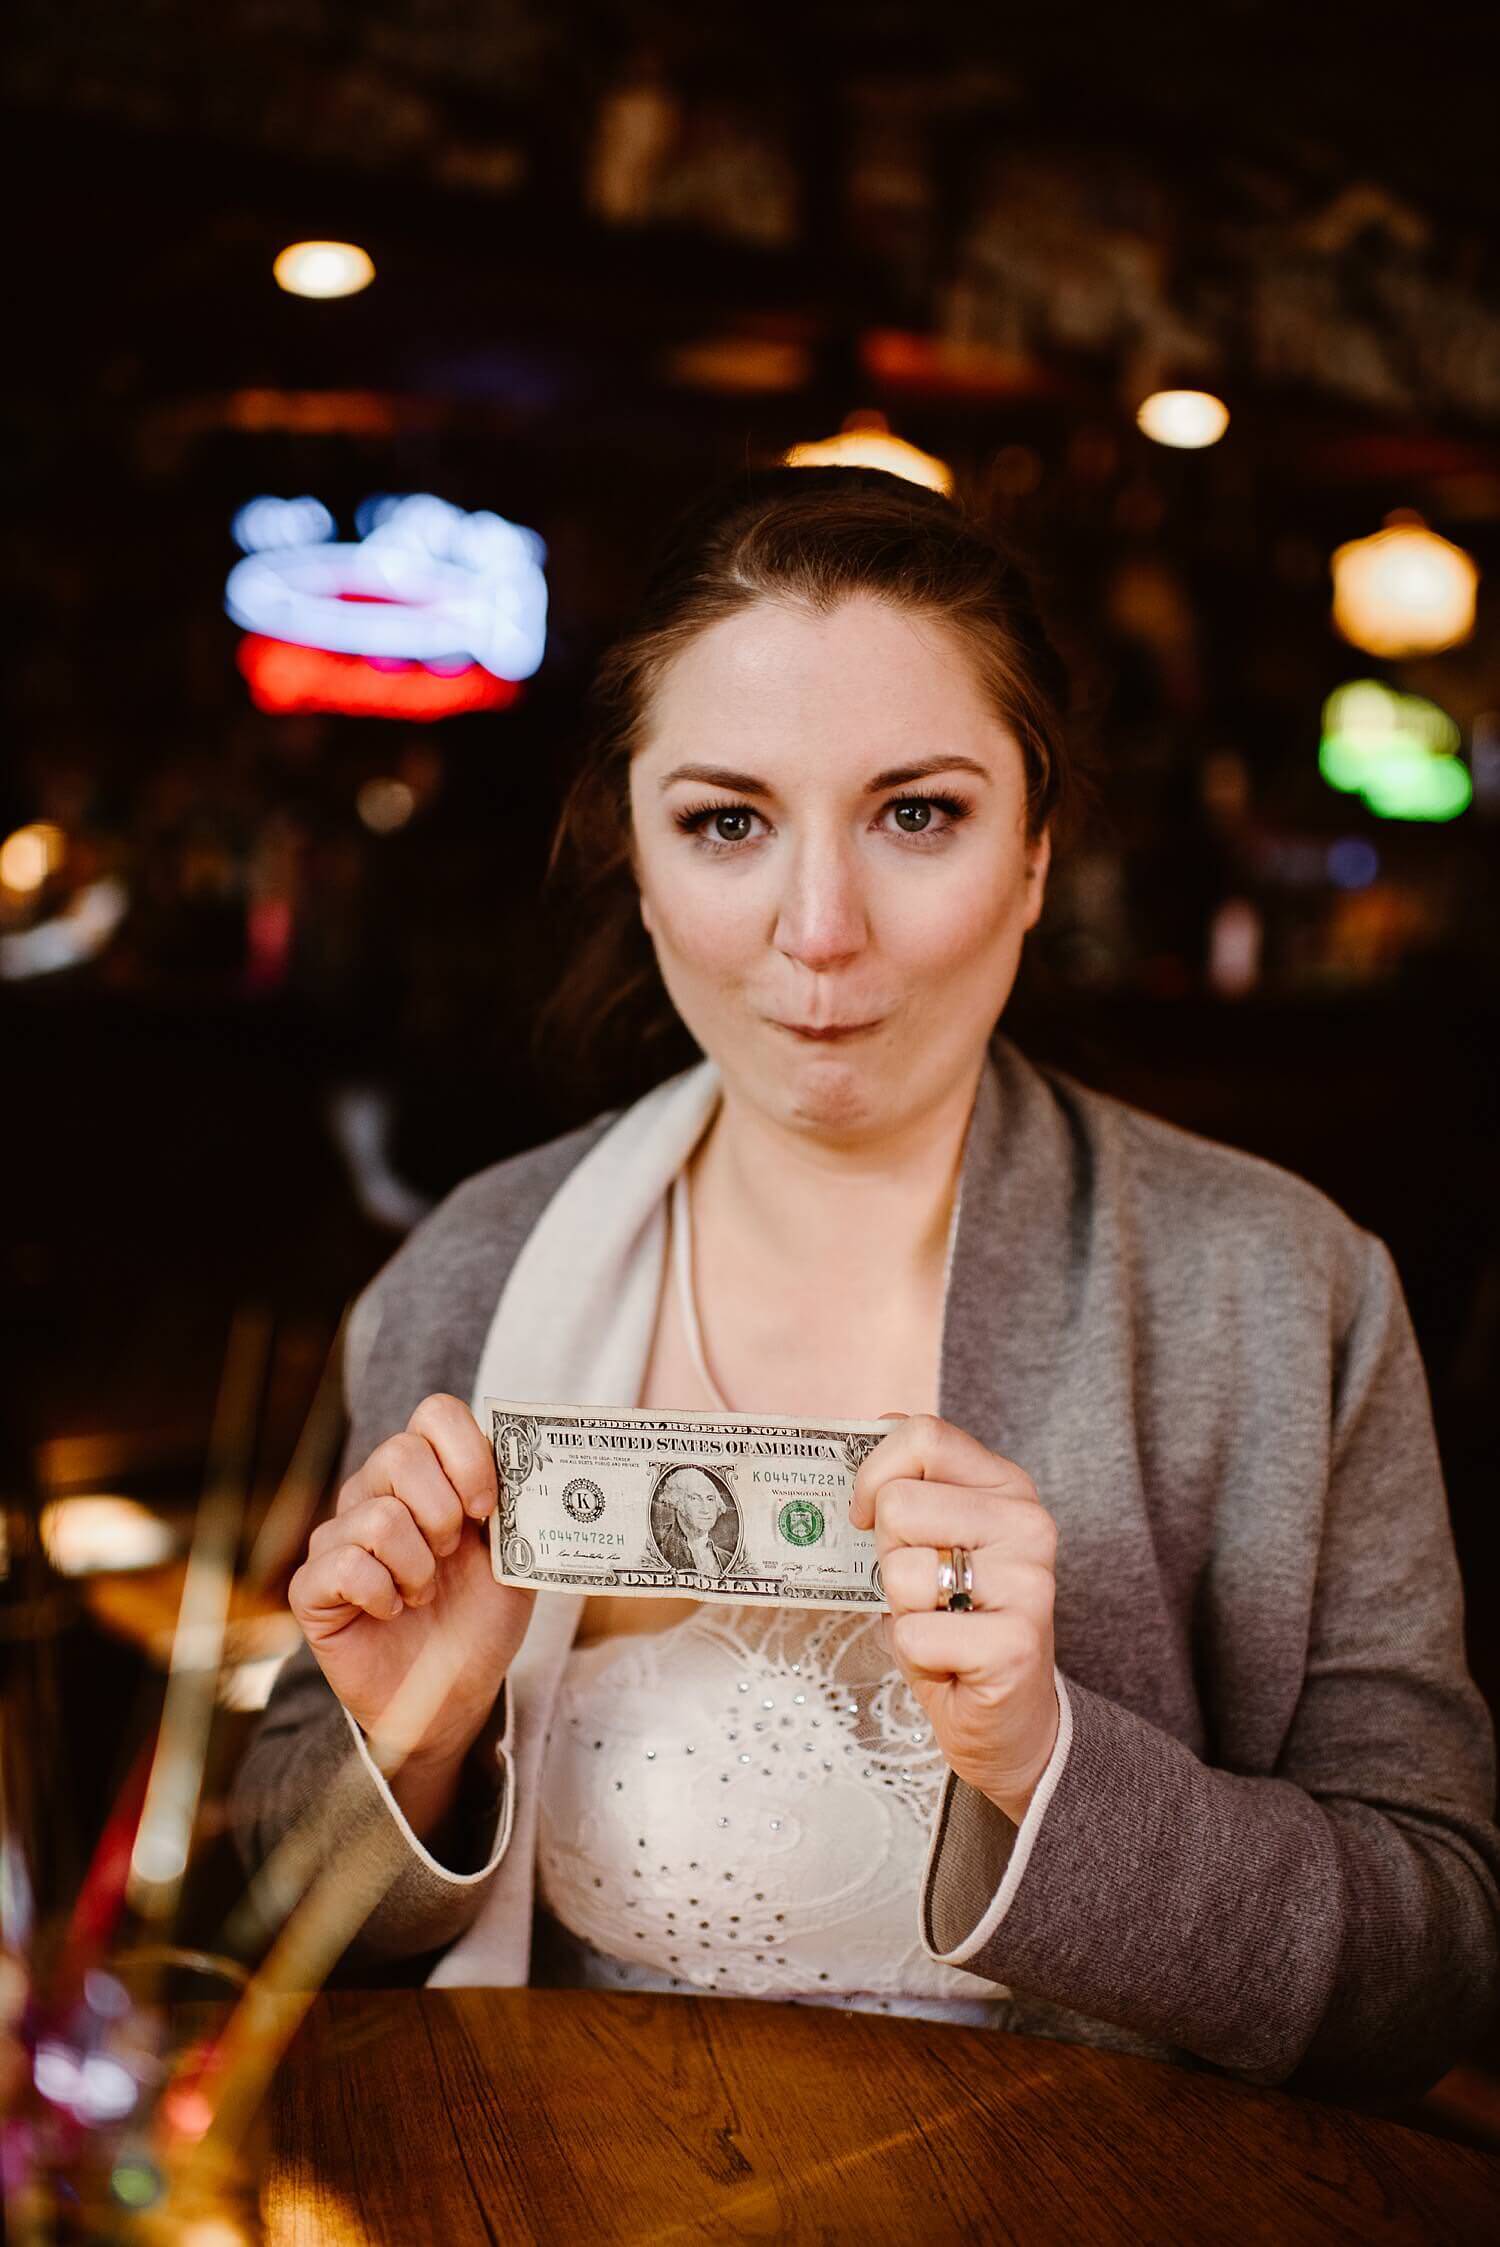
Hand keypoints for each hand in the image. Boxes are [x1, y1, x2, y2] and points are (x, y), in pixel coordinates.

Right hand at [290, 1394, 533, 1775]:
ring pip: (377, 1516)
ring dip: (418, 1567)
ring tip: (425, 1595)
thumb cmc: (479, 1617)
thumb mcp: (514, 1559)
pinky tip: (393, 1612)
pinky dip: (382, 1594)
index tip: (485, 1508)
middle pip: (399, 1453)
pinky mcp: (311, 1587)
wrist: (453, 1693)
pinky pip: (344, 1565)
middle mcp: (374, 1494)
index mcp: (427, 1476)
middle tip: (451, 1555)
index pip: (435, 1413)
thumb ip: (517, 1510)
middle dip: (442, 1511)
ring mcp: (337, 1538)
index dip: (467, 1453)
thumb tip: (528, 1466)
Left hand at [850, 1413, 1060, 1823]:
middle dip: (885, 1554)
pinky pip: (912, 1633)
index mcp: (1007, 1485)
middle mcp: (1028, 1523)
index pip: (923, 1434)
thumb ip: (905, 1488)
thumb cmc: (955, 1621)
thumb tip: (843, 1444)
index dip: (873, 1471)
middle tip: (921, 1589)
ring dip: (900, 1609)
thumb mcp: (932, 1541)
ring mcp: (1028, 1582)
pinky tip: (949, 1662)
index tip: (864, 1514)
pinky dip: (913, 1655)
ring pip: (900, 1569)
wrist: (1010, 1719)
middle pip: (898, 1503)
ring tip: (938, 1626)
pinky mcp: (1014, 1643)